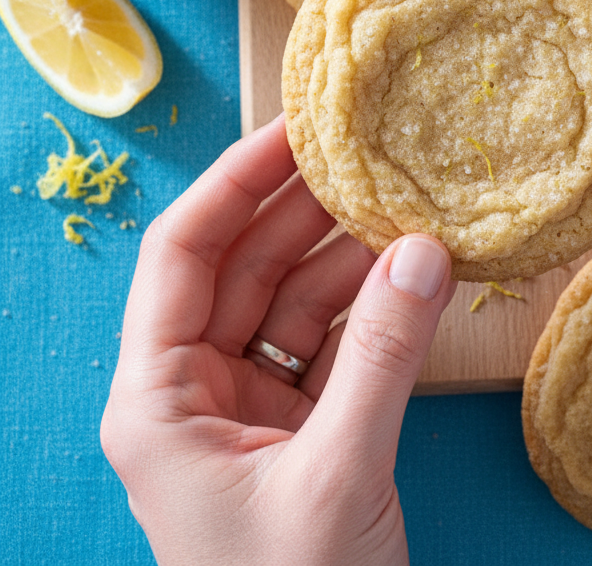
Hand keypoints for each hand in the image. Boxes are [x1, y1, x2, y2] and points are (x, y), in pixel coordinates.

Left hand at [100, 114, 454, 565]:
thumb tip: (425, 251)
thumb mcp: (336, 474)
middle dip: (302, 208)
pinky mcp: (298, 430)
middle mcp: (192, 392)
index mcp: (156, 398)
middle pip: (243, 266)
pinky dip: (370, 306)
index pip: (184, 252)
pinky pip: (330, 343)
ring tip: (403, 195)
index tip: (294, 126)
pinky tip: (410, 265)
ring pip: (293, 300)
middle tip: (362, 146)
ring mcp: (247, 409)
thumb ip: (382, 357)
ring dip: (347, 253)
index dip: (235, 179)